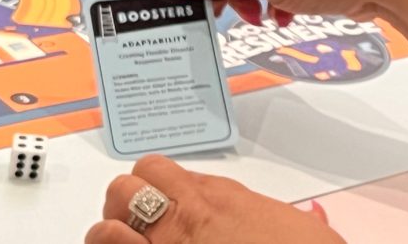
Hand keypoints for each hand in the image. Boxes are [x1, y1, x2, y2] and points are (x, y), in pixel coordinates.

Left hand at [85, 155, 344, 243]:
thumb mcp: (304, 229)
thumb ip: (291, 219)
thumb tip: (305, 218)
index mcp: (218, 198)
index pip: (158, 171)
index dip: (154, 187)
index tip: (161, 202)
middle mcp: (185, 217)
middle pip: (123, 188)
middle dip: (123, 205)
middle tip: (136, 225)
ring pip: (103, 229)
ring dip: (107, 238)